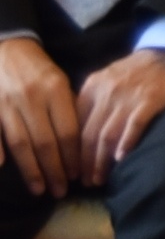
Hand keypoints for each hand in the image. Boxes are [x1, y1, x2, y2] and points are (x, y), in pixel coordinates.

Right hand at [0, 36, 73, 194]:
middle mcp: (32, 98)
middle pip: (46, 141)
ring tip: (39, 189)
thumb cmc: (39, 71)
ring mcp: (7, 102)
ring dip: (31, 169)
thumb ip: (69, 109)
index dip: (74, 156)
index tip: (78, 176)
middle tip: (61, 191)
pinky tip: (3, 167)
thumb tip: (82, 143)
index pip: (69, 131)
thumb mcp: (60, 82)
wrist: (7, 47)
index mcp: (56, 90)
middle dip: (55, 169)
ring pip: (21, 142)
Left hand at [76, 47, 164, 179]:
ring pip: (108, 134)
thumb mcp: (105, 80)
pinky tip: (121, 159)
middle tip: (86, 181)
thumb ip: (90, 102)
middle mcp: (106, 93)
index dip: (73, 151)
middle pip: (90, 134)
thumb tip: (77, 134)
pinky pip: (134, 125)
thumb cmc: (136, 72)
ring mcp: (128, 97)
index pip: (76, 125)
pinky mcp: (150, 100)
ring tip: (100, 178)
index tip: (73, 169)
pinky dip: (126, 143)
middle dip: (85, 162)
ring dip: (101, 161)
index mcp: (91, 88)